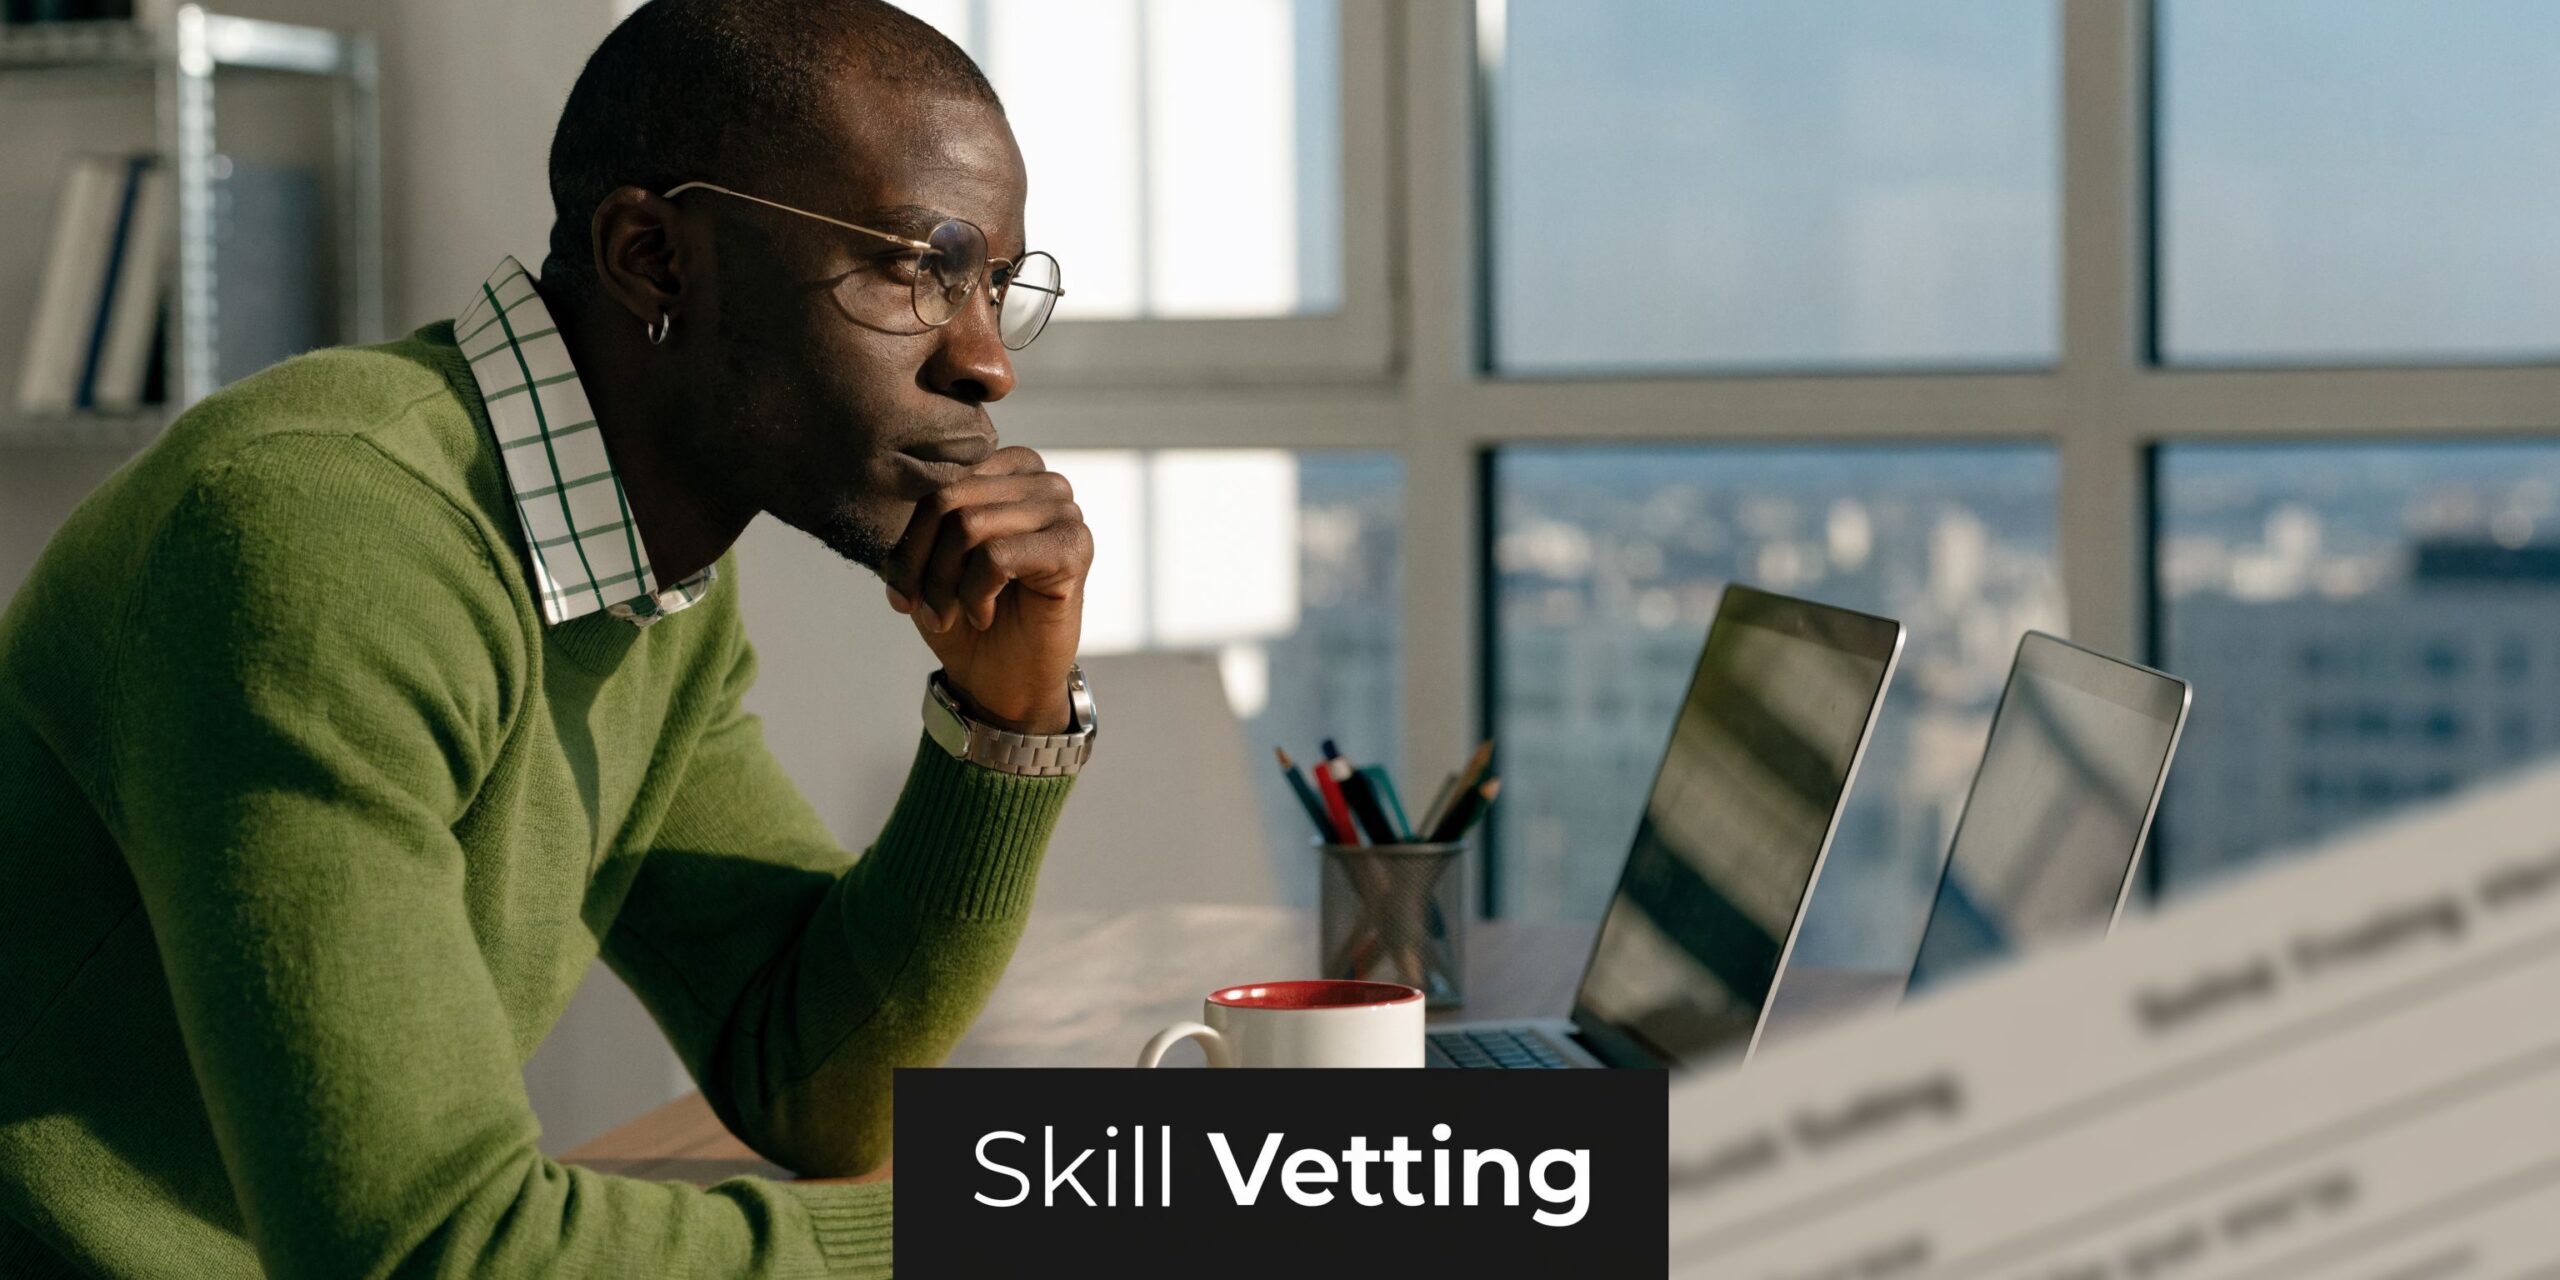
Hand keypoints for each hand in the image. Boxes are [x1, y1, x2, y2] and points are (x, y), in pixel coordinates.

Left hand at [881, 446, 1090, 733]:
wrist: (1004, 681)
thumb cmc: (967, 617)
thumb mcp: (928, 562)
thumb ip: (918, 521)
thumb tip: (882, 499)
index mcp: (1010, 469)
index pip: (938, 481)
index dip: (910, 538)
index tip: (900, 589)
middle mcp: (1042, 481)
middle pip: (950, 500)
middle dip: (921, 563)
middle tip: (919, 607)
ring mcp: (1064, 510)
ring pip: (969, 525)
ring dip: (944, 583)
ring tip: (948, 615)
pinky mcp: (1074, 546)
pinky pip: (996, 556)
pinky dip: (974, 595)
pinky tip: (981, 616)